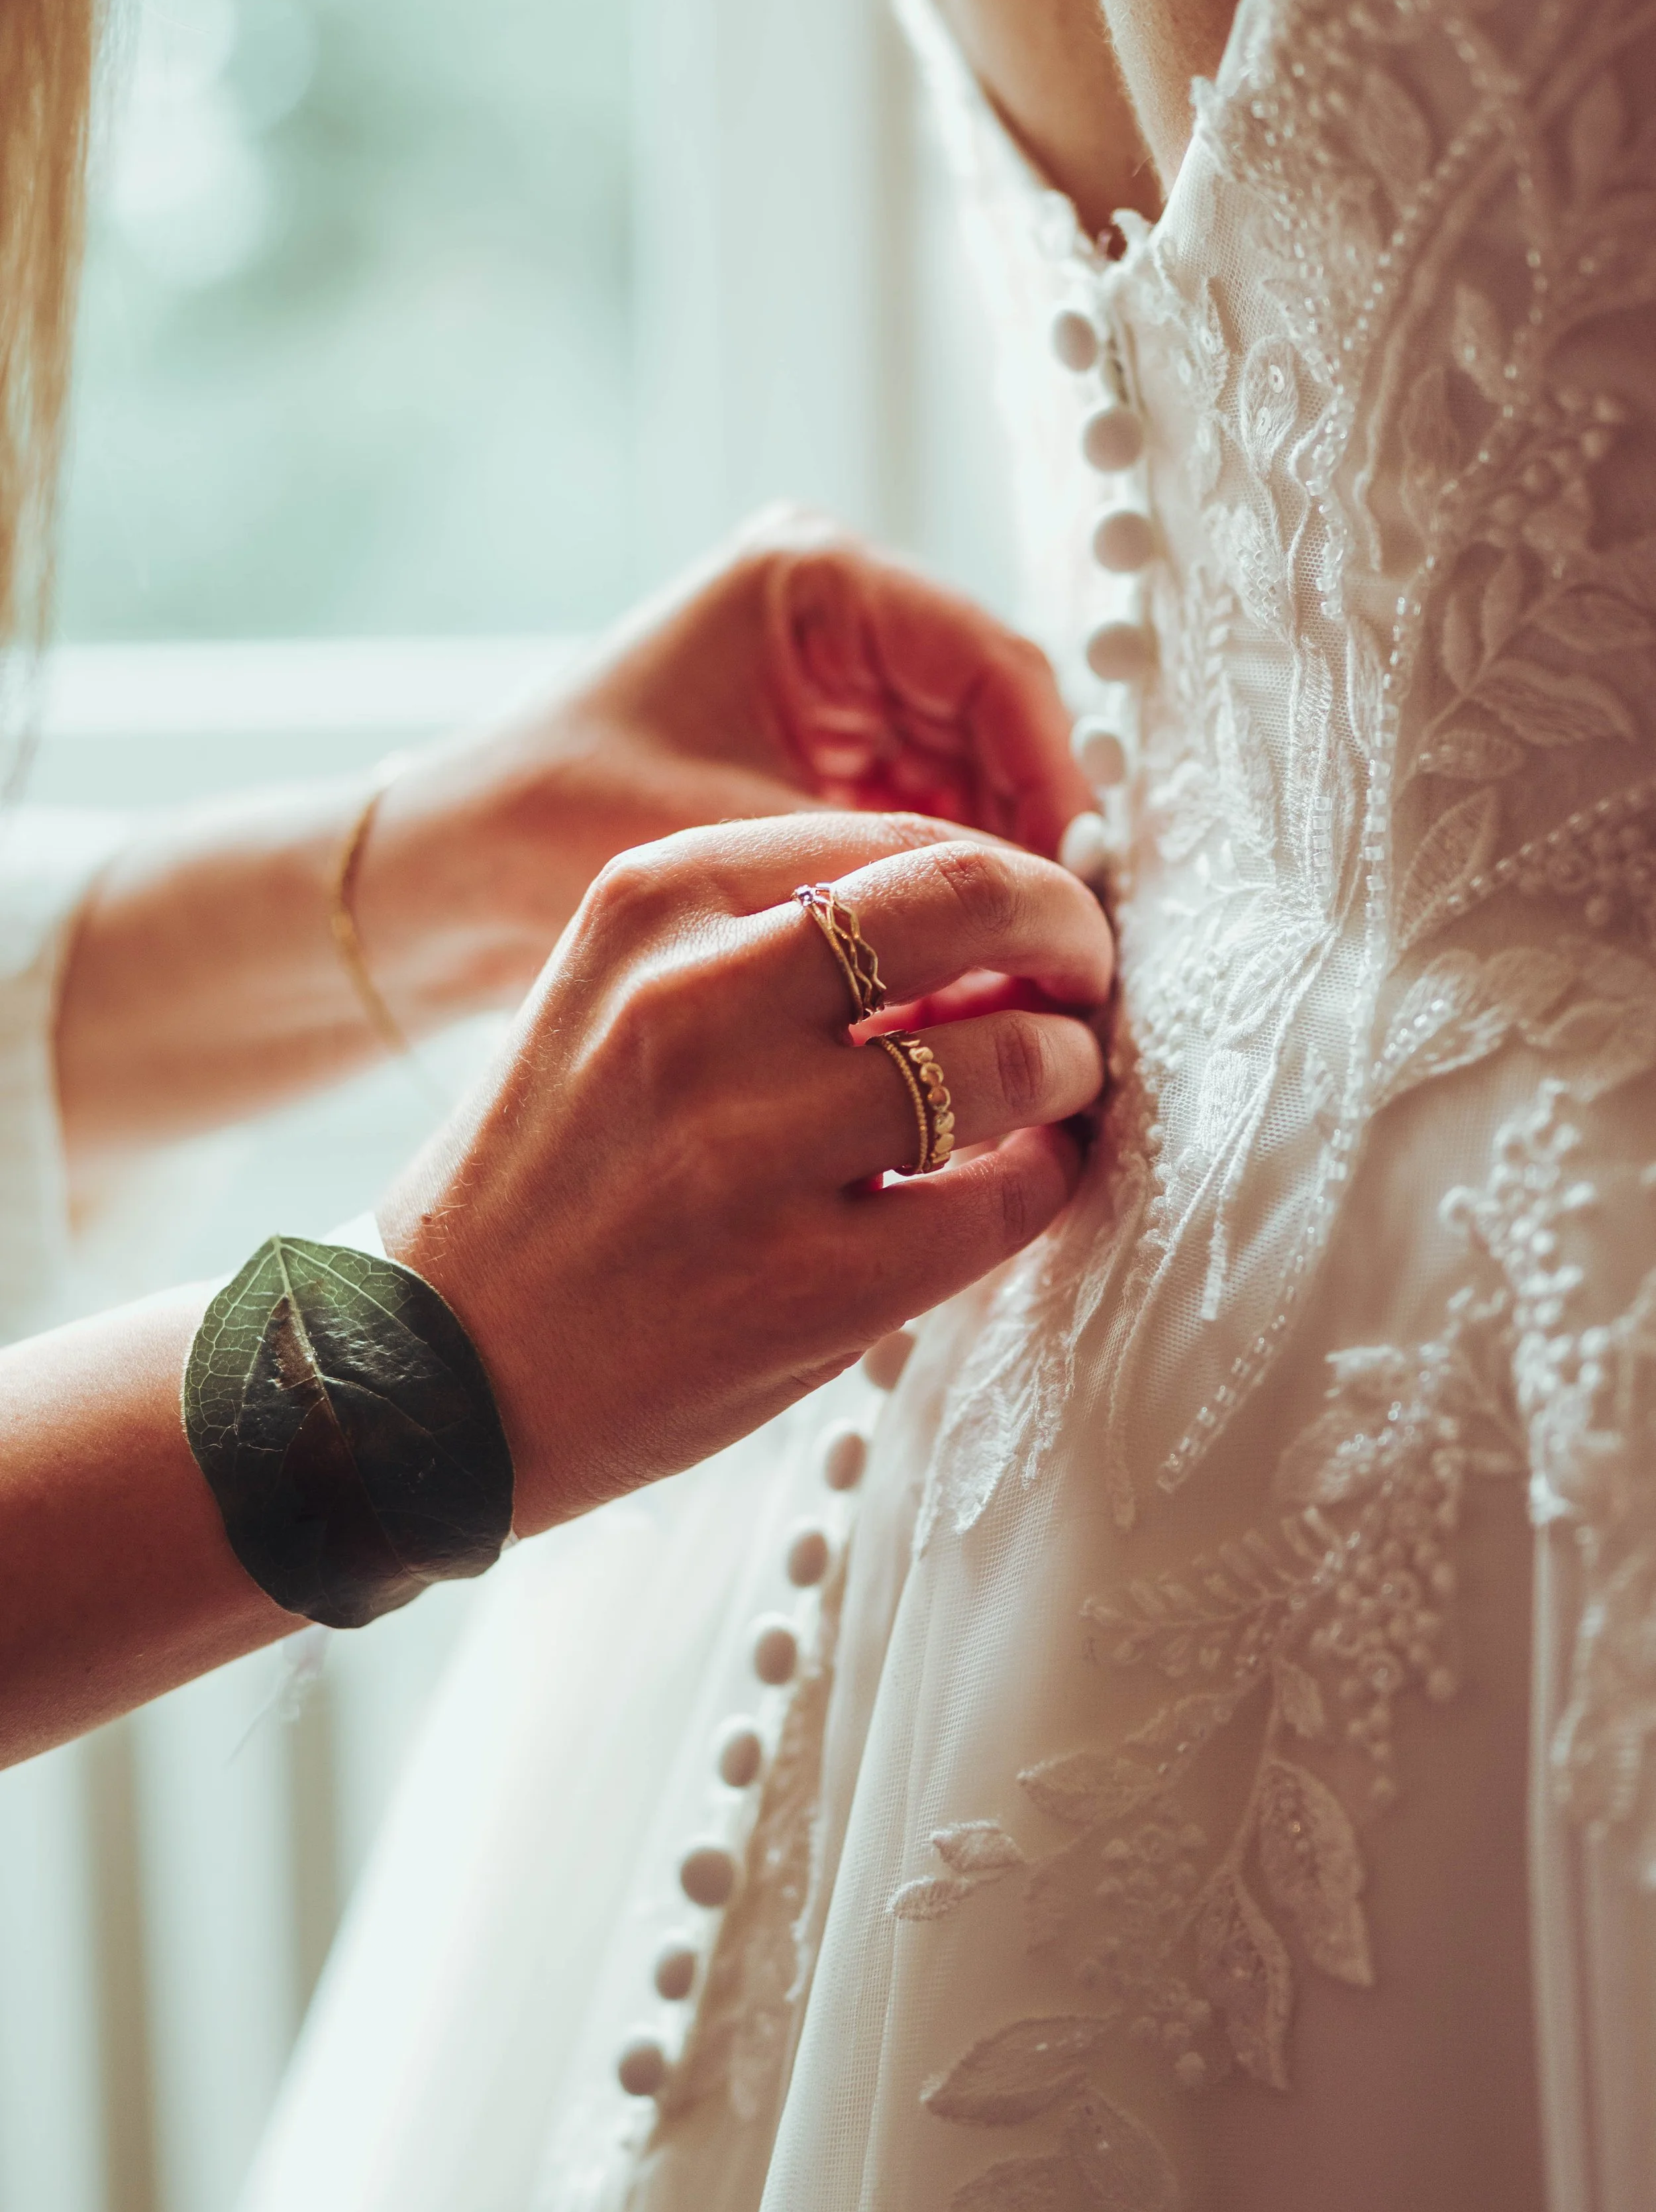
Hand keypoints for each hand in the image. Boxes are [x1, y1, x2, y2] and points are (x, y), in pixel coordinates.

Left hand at [358, 507, 1093, 1026]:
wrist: (449, 875)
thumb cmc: (558, 829)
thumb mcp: (736, 839)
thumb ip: (890, 866)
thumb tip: (1040, 918)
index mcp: (813, 579)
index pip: (993, 669)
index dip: (1056, 785)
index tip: (1080, 895)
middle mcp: (835, 610)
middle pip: (996, 725)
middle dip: (1030, 840)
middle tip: (1071, 955)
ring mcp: (833, 678)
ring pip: (971, 777)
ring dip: (994, 873)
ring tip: (1025, 975)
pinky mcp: (822, 747)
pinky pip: (921, 811)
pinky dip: (940, 888)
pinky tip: (965, 969)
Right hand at [378, 811, 1113, 1533]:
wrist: (425, 1371)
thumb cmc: (548, 1175)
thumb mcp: (615, 998)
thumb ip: (770, 941)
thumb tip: (979, 922)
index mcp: (649, 904)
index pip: (898, 840)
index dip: (1005, 873)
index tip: (1037, 914)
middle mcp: (695, 1004)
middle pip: (972, 905)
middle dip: (1069, 932)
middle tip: (1089, 973)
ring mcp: (749, 1150)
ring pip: (1007, 1059)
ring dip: (1069, 1066)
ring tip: (1058, 1087)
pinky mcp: (801, 1286)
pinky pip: (1002, 1203)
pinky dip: (1046, 1182)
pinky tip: (1026, 1180)